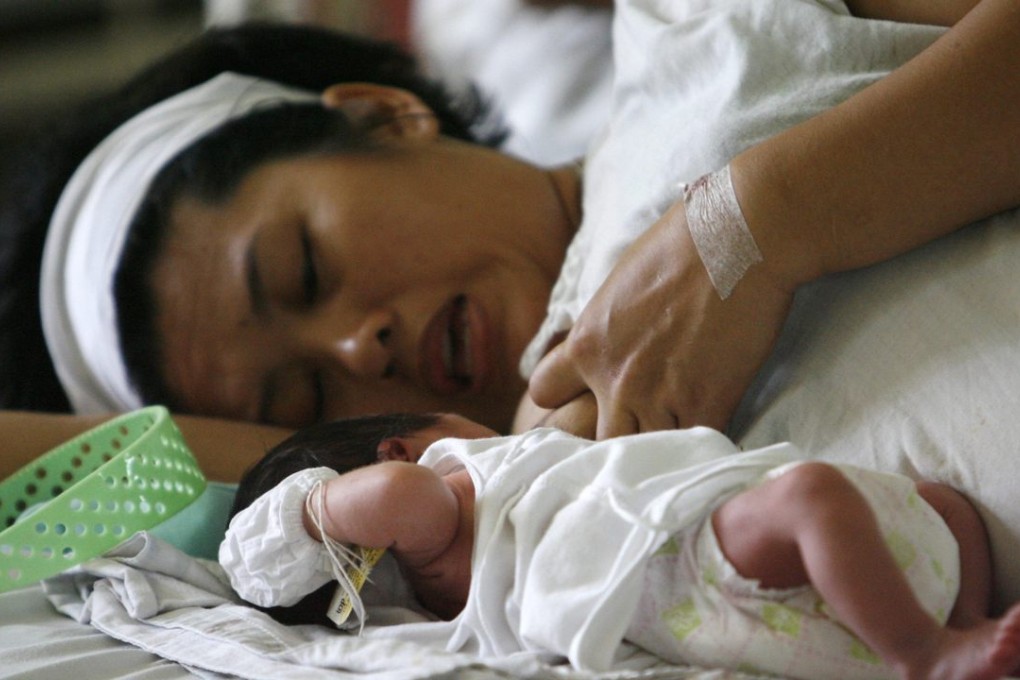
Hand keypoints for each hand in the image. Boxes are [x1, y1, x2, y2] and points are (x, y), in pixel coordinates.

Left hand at [528, 199, 793, 437]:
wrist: (737, 237)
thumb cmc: (683, 244)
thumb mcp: (620, 285)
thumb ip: (606, 325)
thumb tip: (613, 338)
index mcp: (587, 344)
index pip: (544, 393)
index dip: (566, 398)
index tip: (589, 397)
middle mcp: (614, 378)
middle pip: (595, 441)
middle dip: (615, 440)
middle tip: (637, 436)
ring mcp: (659, 397)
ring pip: (643, 456)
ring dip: (660, 453)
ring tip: (675, 448)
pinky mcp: (707, 404)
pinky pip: (696, 449)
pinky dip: (704, 450)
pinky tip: (713, 441)